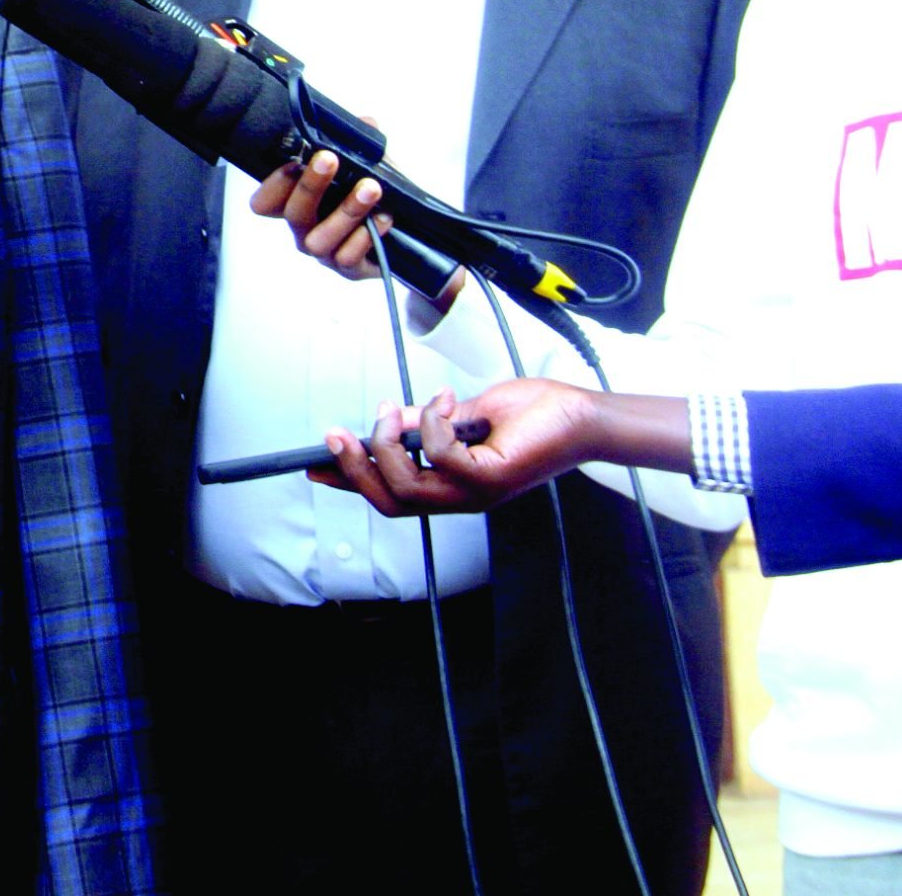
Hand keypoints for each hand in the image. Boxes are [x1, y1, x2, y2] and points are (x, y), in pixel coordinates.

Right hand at [250, 149, 467, 301]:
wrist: (409, 232)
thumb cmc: (374, 195)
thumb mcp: (368, 163)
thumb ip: (361, 142)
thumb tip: (365, 123)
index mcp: (299, 204)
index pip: (264, 203)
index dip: (272, 186)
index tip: (293, 163)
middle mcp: (306, 230)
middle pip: (294, 215)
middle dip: (310, 186)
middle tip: (330, 159)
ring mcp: (325, 252)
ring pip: (319, 240)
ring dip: (345, 212)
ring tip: (371, 188)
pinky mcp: (349, 270)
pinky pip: (347, 259)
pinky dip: (365, 237)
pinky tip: (384, 217)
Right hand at [307, 379, 601, 514]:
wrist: (583, 417)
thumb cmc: (536, 416)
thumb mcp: (466, 415)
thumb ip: (430, 422)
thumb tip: (393, 418)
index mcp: (453, 486)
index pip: (392, 494)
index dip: (351, 483)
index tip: (318, 467)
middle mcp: (461, 497)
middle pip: (390, 500)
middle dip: (355, 469)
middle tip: (337, 435)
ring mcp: (475, 492)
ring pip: (406, 485)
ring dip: (387, 444)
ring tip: (392, 410)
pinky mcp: (490, 477)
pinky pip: (439, 455)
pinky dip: (431, 423)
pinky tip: (441, 400)